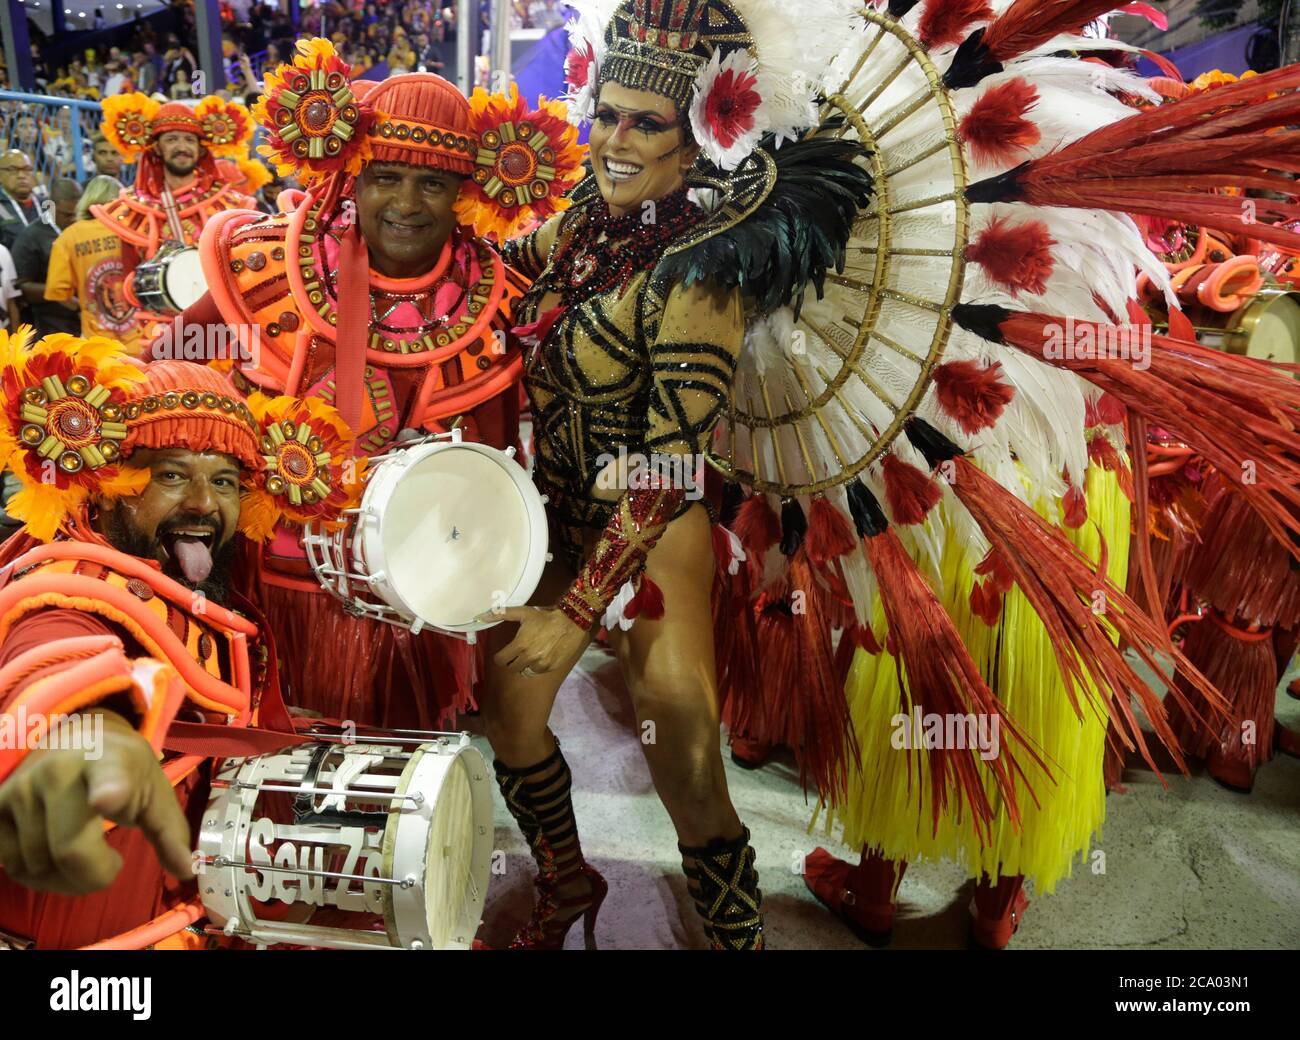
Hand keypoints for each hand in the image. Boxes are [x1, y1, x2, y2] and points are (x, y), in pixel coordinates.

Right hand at [0, 710, 192, 895]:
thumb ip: (169, 832)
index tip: (108, 797)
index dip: (110, 790)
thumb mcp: (153, 791)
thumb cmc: (121, 770)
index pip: (108, 775)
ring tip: (85, 858)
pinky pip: (13, 866)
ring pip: (39, 867)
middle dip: (95, 875)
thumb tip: (187, 870)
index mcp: (109, 761)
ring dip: (66, 880)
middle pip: (70, 850)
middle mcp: (57, 771)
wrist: (75, 737)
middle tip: (110, 864)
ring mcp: (20, 790)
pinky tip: (55, 860)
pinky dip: (38, 877)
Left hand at [488, 607, 587, 676]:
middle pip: (511, 668)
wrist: (571, 622)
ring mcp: (541, 664)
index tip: (503, 653)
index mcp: (520, 644)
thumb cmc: (545, 616)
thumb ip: (501, 614)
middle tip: (517, 653)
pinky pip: (537, 671)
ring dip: (524, 665)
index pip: (501, 660)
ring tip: (529, 654)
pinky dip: (536, 666)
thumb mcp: (523, 612)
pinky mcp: (551, 668)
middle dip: (512, 661)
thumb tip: (480, 617)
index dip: (500, 657)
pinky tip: (541, 656)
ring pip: (524, 672)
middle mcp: (529, 657)